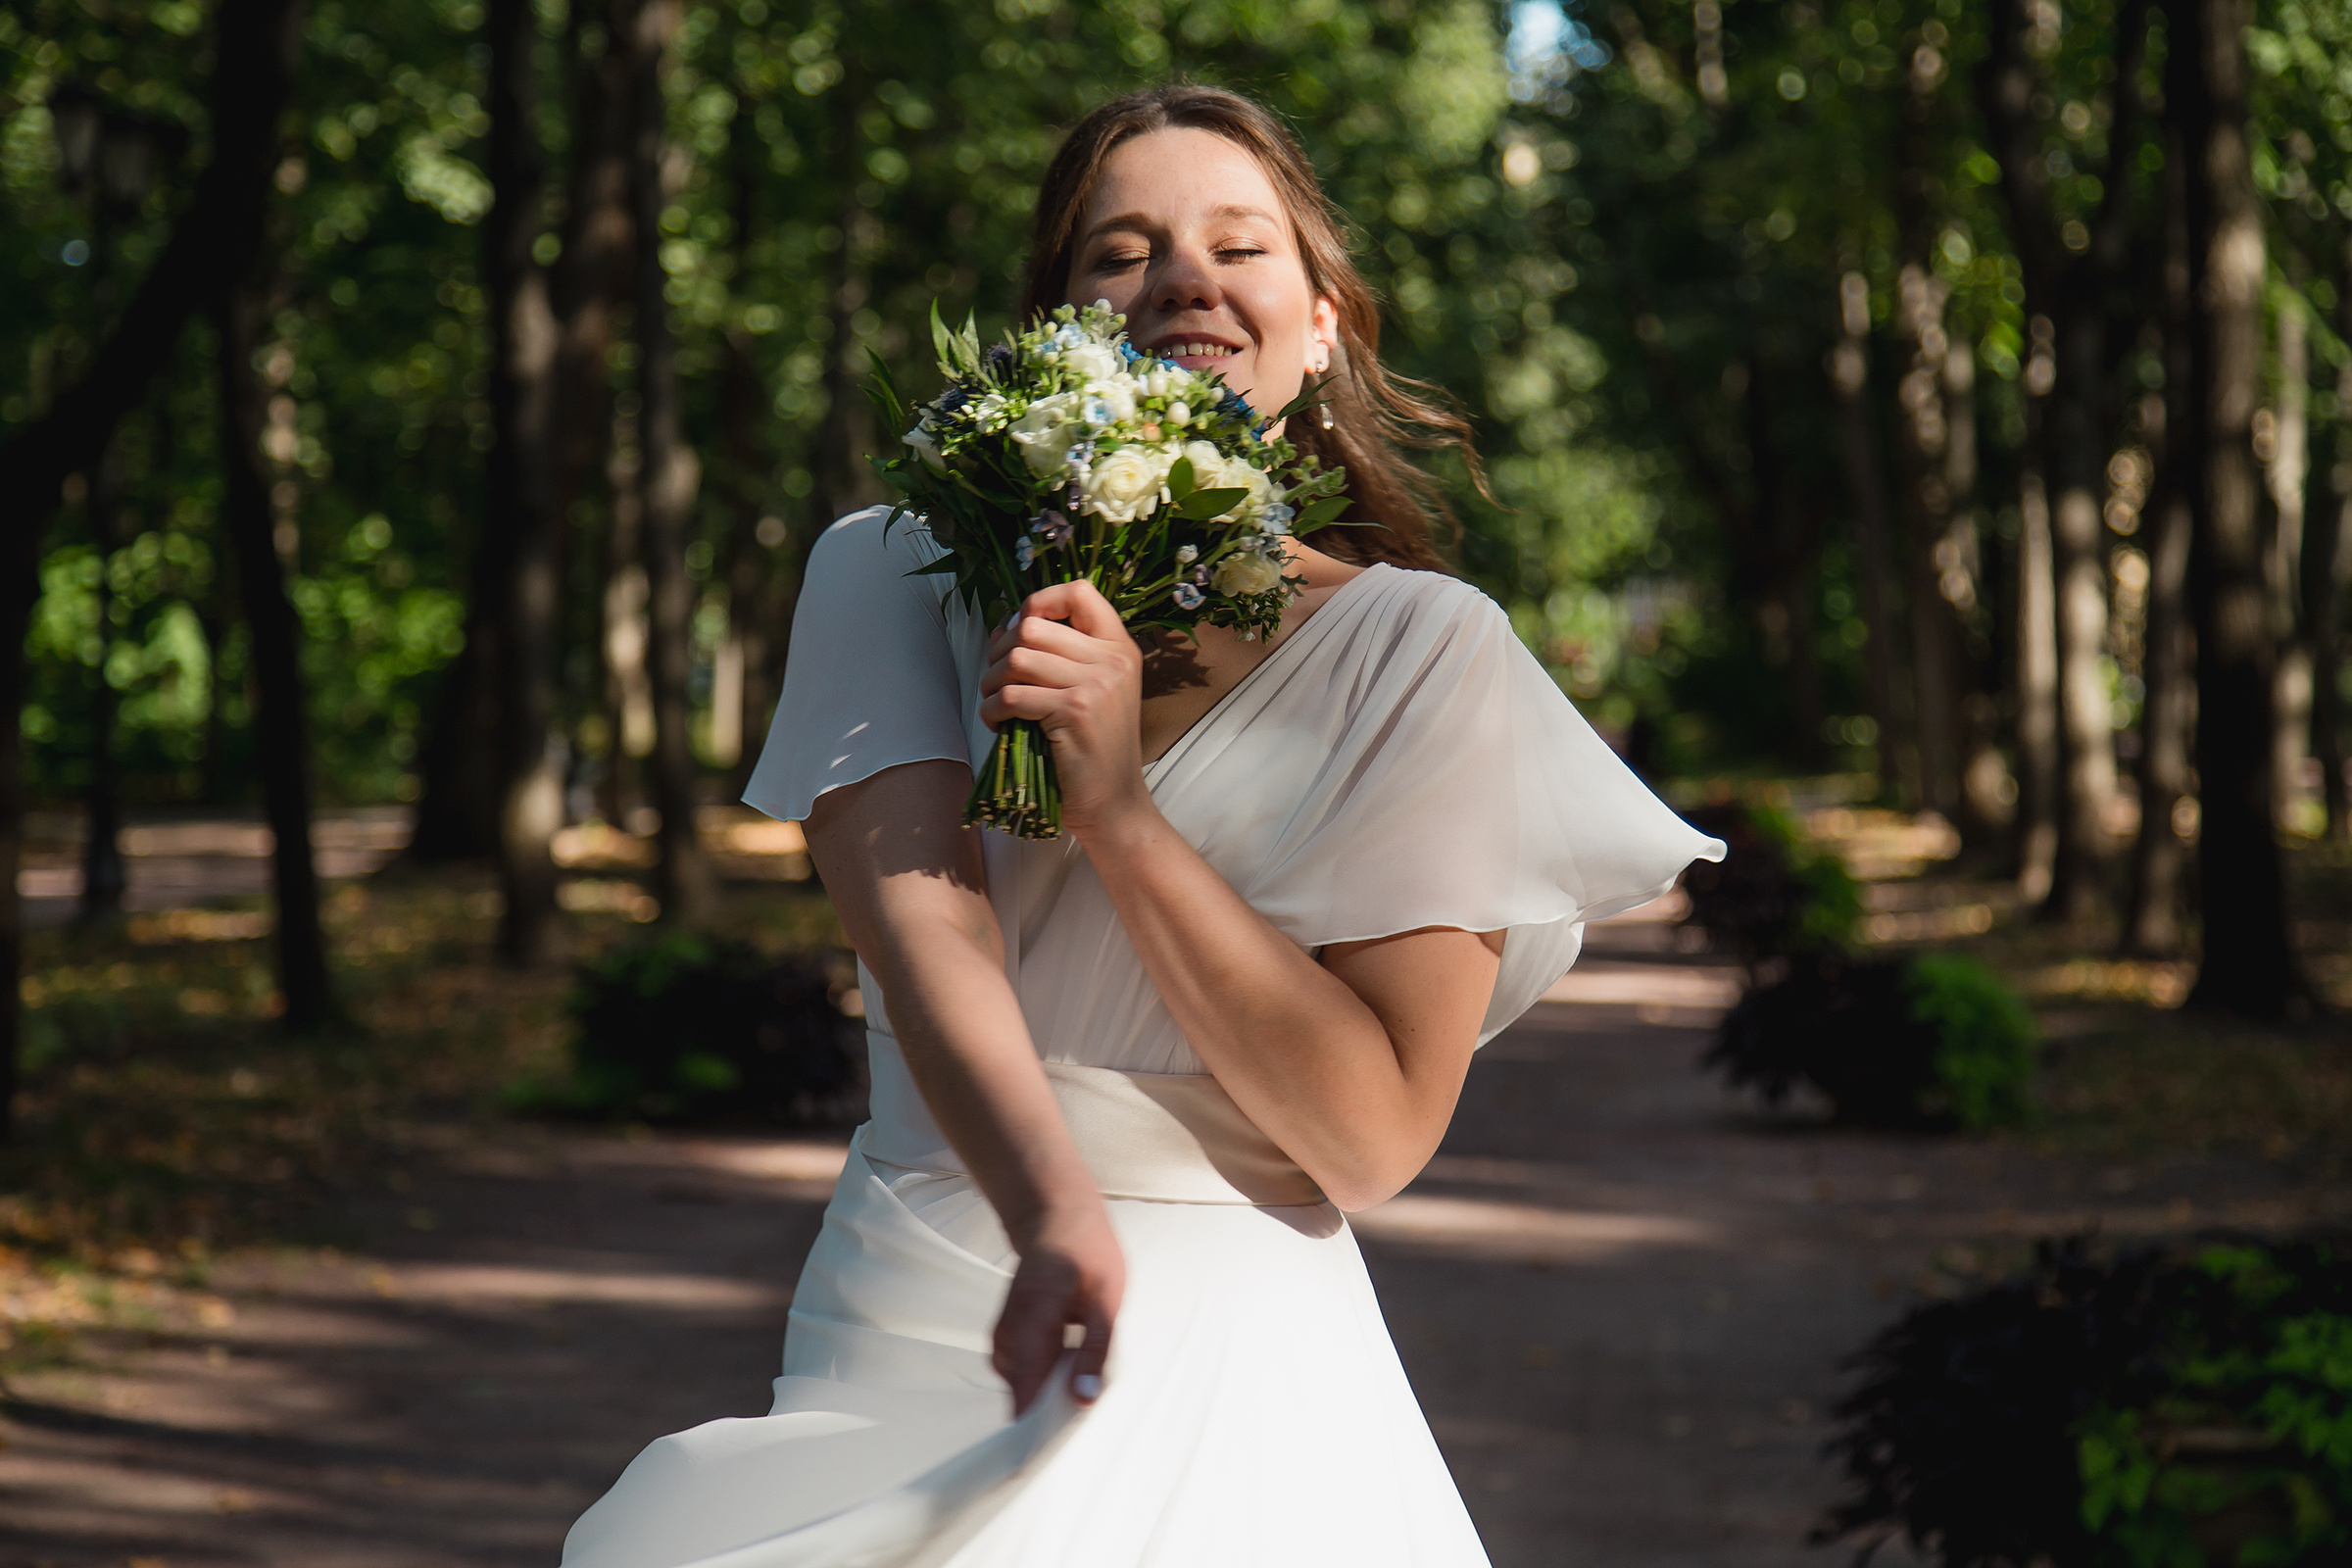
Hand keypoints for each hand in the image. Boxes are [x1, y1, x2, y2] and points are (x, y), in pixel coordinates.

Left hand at [979, 581, 1150, 836]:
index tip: (1021, 629)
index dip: (1041, 600)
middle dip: (1000, 651)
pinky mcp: (1075, 712)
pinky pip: (1013, 694)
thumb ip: (1059, 656)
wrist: (1113, 803)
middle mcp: (1113, 660)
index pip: (1080, 592)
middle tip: (998, 681)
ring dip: (992, 682)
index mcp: (1120, 648)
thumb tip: (1004, 626)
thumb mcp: (1091, 692)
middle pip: (1034, 625)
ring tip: (996, 704)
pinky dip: (993, 709)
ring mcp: (1097, 685)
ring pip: (1018, 658)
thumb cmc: (1093, 751)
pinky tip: (998, 724)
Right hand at [992, 1203, 1124, 1415]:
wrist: (1055, 1219)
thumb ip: (1096, 1351)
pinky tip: (1070, 1360)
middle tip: (1085, 1409)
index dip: (1033, 1427)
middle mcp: (1008, 1331)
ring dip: (1052, 1392)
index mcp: (1033, 1316)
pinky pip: (1025, 1374)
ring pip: (1025, 1386)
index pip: (1025, 1386)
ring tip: (1083, 1367)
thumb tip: (1084, 1401)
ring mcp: (1004, 1336)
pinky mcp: (1007, 1340)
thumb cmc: (1086, 1254)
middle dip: (1052, 1413)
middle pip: (1023, 1394)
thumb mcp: (1107, 1299)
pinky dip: (1046, 1378)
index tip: (1039, 1461)